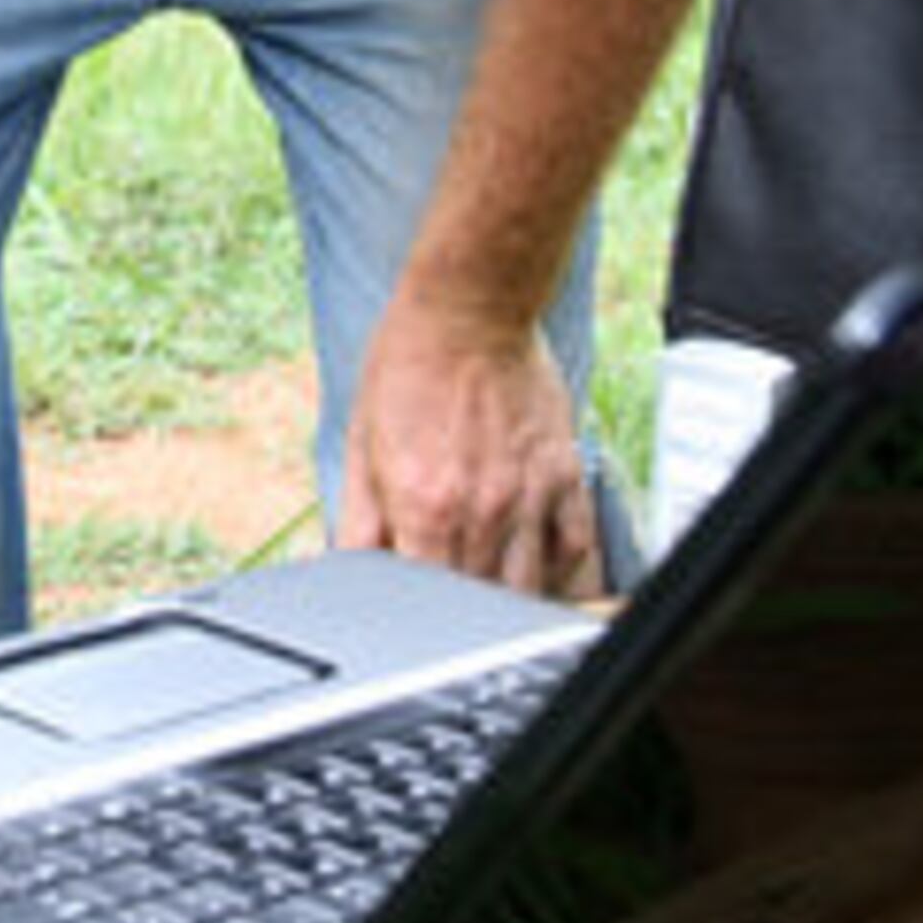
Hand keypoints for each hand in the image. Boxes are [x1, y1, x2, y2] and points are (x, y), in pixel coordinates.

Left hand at [335, 296, 601, 599]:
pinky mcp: (564, 475)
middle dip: (457, 610)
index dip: (414, 613)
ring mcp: (529, 496)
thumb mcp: (362, 441)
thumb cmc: (409, 364)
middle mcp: (482, 510)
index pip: (424, 601)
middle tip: (445, 602)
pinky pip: (574, 547)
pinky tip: (537, 563)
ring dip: (508, 600)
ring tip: (490, 594)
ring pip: (529, 587)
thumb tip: (347, 568)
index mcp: (425, 506)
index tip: (410, 611)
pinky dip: (558, 568)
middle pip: (476, 600)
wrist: (468, 309)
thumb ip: (359, 516)